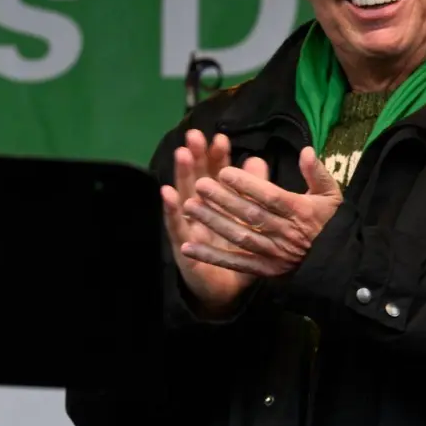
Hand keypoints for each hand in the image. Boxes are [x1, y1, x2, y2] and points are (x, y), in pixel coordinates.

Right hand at [159, 130, 258, 316]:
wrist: (229, 290)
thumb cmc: (240, 250)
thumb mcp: (251, 219)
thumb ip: (255, 190)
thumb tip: (257, 159)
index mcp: (220, 203)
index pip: (218, 175)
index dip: (218, 157)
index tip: (221, 138)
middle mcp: (201, 211)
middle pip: (198, 179)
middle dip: (196, 157)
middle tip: (194, 135)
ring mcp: (190, 227)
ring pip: (185, 197)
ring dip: (182, 175)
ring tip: (182, 154)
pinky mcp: (183, 246)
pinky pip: (177, 226)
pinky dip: (171, 210)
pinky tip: (167, 193)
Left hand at [181, 147, 343, 278]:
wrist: (338, 262)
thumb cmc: (331, 223)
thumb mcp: (331, 194)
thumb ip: (317, 172)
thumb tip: (306, 150)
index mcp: (301, 211)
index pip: (271, 196)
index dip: (247, 184)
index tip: (224, 171)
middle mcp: (286, 232)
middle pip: (251, 215)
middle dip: (223, 200)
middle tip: (199, 185)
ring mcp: (274, 253)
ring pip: (240, 236)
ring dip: (213, 223)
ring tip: (190, 207)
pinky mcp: (265, 270)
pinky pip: (236, 263)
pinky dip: (212, 256)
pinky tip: (189, 246)